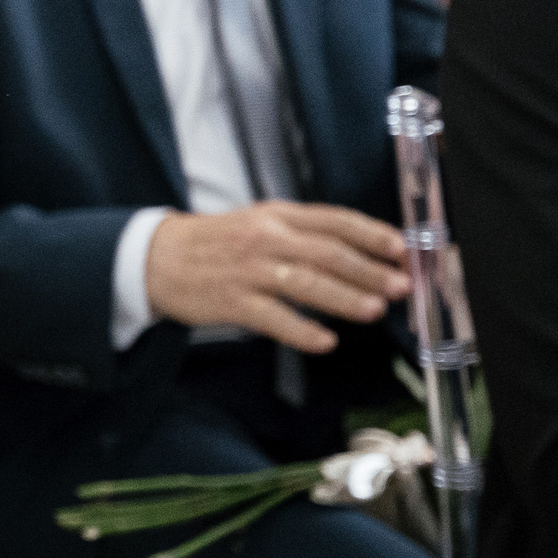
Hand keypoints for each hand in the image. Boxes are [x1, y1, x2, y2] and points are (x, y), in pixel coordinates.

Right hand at [144, 202, 409, 352]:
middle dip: (368, 270)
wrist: (156, 258)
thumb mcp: (258, 222)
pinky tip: (325, 341)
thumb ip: (303, 233)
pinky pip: (272, 318)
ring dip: (343, 297)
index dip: (371, 234)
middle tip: (400, 286)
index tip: (402, 249)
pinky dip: (301, 331)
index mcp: (276, 215)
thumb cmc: (216, 244)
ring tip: (373, 311)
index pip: (334, 220)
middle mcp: (264, 238)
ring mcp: (247, 270)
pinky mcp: (230, 301)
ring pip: (304, 283)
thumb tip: (359, 253)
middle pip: (326, 253)